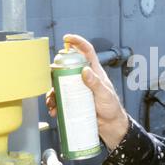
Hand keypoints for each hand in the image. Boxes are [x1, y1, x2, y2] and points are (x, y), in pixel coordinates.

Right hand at [46, 34, 128, 149]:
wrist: (110, 126)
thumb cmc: (112, 108)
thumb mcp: (105, 95)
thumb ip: (96, 83)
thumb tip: (85, 70)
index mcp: (94, 71)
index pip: (87, 52)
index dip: (78, 42)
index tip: (68, 38)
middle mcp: (84, 78)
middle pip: (67, 66)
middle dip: (57, 70)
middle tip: (52, 78)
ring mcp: (78, 89)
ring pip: (60, 83)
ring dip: (53, 91)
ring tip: (52, 101)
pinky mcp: (73, 100)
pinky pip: (60, 98)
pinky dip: (54, 103)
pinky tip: (54, 110)